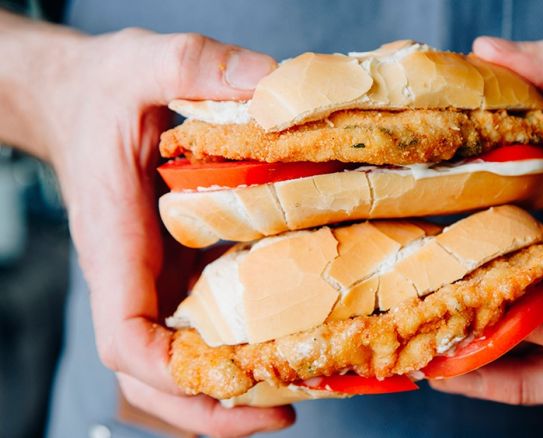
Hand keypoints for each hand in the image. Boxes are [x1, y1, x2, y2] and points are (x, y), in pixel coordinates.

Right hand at [36, 28, 292, 434]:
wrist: (82, 97)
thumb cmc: (104, 89)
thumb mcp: (147, 63)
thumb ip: (197, 64)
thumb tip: (273, 83)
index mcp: (117, 243)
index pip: (125, 336)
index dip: (168, 374)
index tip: (226, 382)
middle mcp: (138, 275)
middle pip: (157, 374)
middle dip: (210, 406)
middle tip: (284, 411)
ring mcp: (160, 278)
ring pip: (181, 361)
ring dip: (231, 389)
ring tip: (301, 390)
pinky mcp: (182, 268)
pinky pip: (205, 326)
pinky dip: (241, 347)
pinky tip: (292, 343)